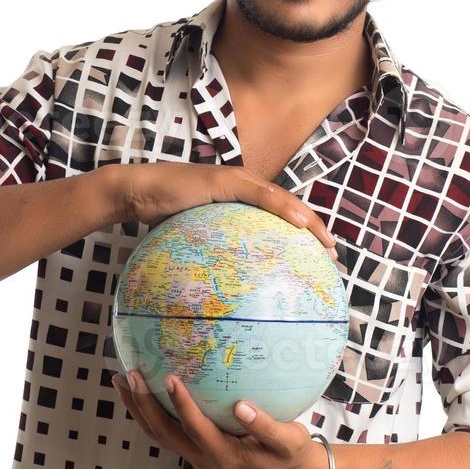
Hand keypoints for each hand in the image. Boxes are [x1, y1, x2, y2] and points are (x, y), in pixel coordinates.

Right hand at [107, 162, 339, 257]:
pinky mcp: (225, 180)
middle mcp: (243, 185)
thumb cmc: (160, 216)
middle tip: (333, 255)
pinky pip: (262, 196)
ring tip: (326, 242)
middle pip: (288, 207)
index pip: (278, 214)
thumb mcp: (193, 238)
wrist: (137, 193)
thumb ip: (211, 252)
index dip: (302, 231)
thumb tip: (219, 288)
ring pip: (282, 200)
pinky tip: (302, 224)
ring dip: (309, 220)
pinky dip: (284, 209)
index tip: (319, 255)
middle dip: (315, 229)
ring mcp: (235, 180)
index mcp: (238, 198)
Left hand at [111, 368, 326, 468]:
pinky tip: (139, 390)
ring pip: (158, 434)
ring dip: (138, 408)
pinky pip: (163, 431)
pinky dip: (147, 412)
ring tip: (121, 380)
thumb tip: (241, 406)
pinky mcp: (193, 447)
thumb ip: (265, 426)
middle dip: (144, 405)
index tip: (170, 377)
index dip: (181, 405)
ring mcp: (195, 454)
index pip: (196, 429)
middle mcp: (203, 457)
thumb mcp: (287, 440)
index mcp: (225, 455)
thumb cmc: (289, 451)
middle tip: (131, 374)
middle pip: (164, 434)